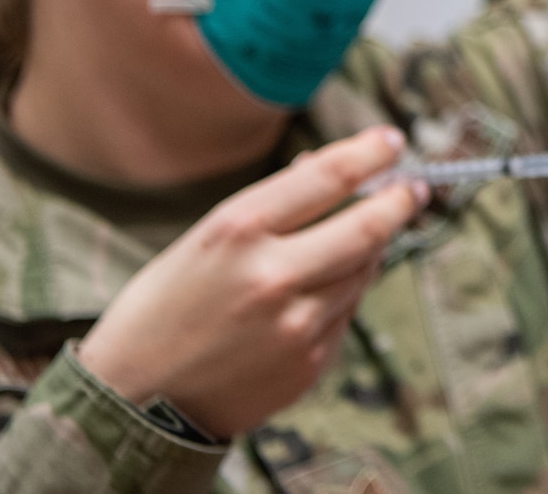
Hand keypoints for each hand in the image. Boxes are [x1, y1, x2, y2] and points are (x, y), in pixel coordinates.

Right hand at [77, 126, 425, 437]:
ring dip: (368, 250)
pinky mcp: (309, 364)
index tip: (392, 141)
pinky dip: (342, 295)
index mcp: (237, 232)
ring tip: (357, 239)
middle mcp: (272, 277)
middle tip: (414, 187)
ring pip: (363, 271)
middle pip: (367, 226)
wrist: (132, 405)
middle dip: (399, 200)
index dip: (370, 154)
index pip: (327, 177)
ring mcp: (296, 325)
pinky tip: (316, 295)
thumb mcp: (203, 241)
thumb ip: (272, 209)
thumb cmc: (162, 311)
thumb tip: (331, 170)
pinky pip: (346, 314)